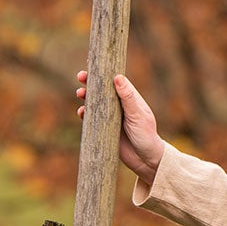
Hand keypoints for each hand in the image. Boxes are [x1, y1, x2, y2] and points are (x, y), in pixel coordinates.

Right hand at [76, 69, 165, 186]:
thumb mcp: (138, 115)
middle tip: (80, 77)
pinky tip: (81, 112)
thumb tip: (118, 77)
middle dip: (90, 83)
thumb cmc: (146, 135)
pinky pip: (91, 120)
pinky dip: (85, 115)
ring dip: (86, 97)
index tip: (93, 64)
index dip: (103, 73)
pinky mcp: (104, 130)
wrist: (145, 160)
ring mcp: (110, 118)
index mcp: (129, 99)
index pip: (114, 81)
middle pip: (102, 90)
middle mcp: (118, 106)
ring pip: (94, 103)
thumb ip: (128, 98)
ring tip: (80, 94)